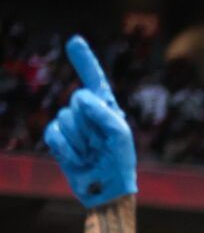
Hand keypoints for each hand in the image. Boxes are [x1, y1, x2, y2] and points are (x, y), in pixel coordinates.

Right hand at [45, 38, 136, 208]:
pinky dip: (66, 148)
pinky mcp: (58, 140)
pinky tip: (78, 159)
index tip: (74, 41)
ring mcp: (71, 126)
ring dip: (80, 140)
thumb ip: (104, 112)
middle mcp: (88, 113)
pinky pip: (53, 133)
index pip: (95, 80)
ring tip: (91, 154)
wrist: (106, 190)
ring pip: (65, 118)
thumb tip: (81, 96)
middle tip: (101, 144)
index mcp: (107, 109)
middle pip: (77, 102)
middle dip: (89, 124)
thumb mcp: (120, 136)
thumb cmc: (119, 163)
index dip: (85, 61)